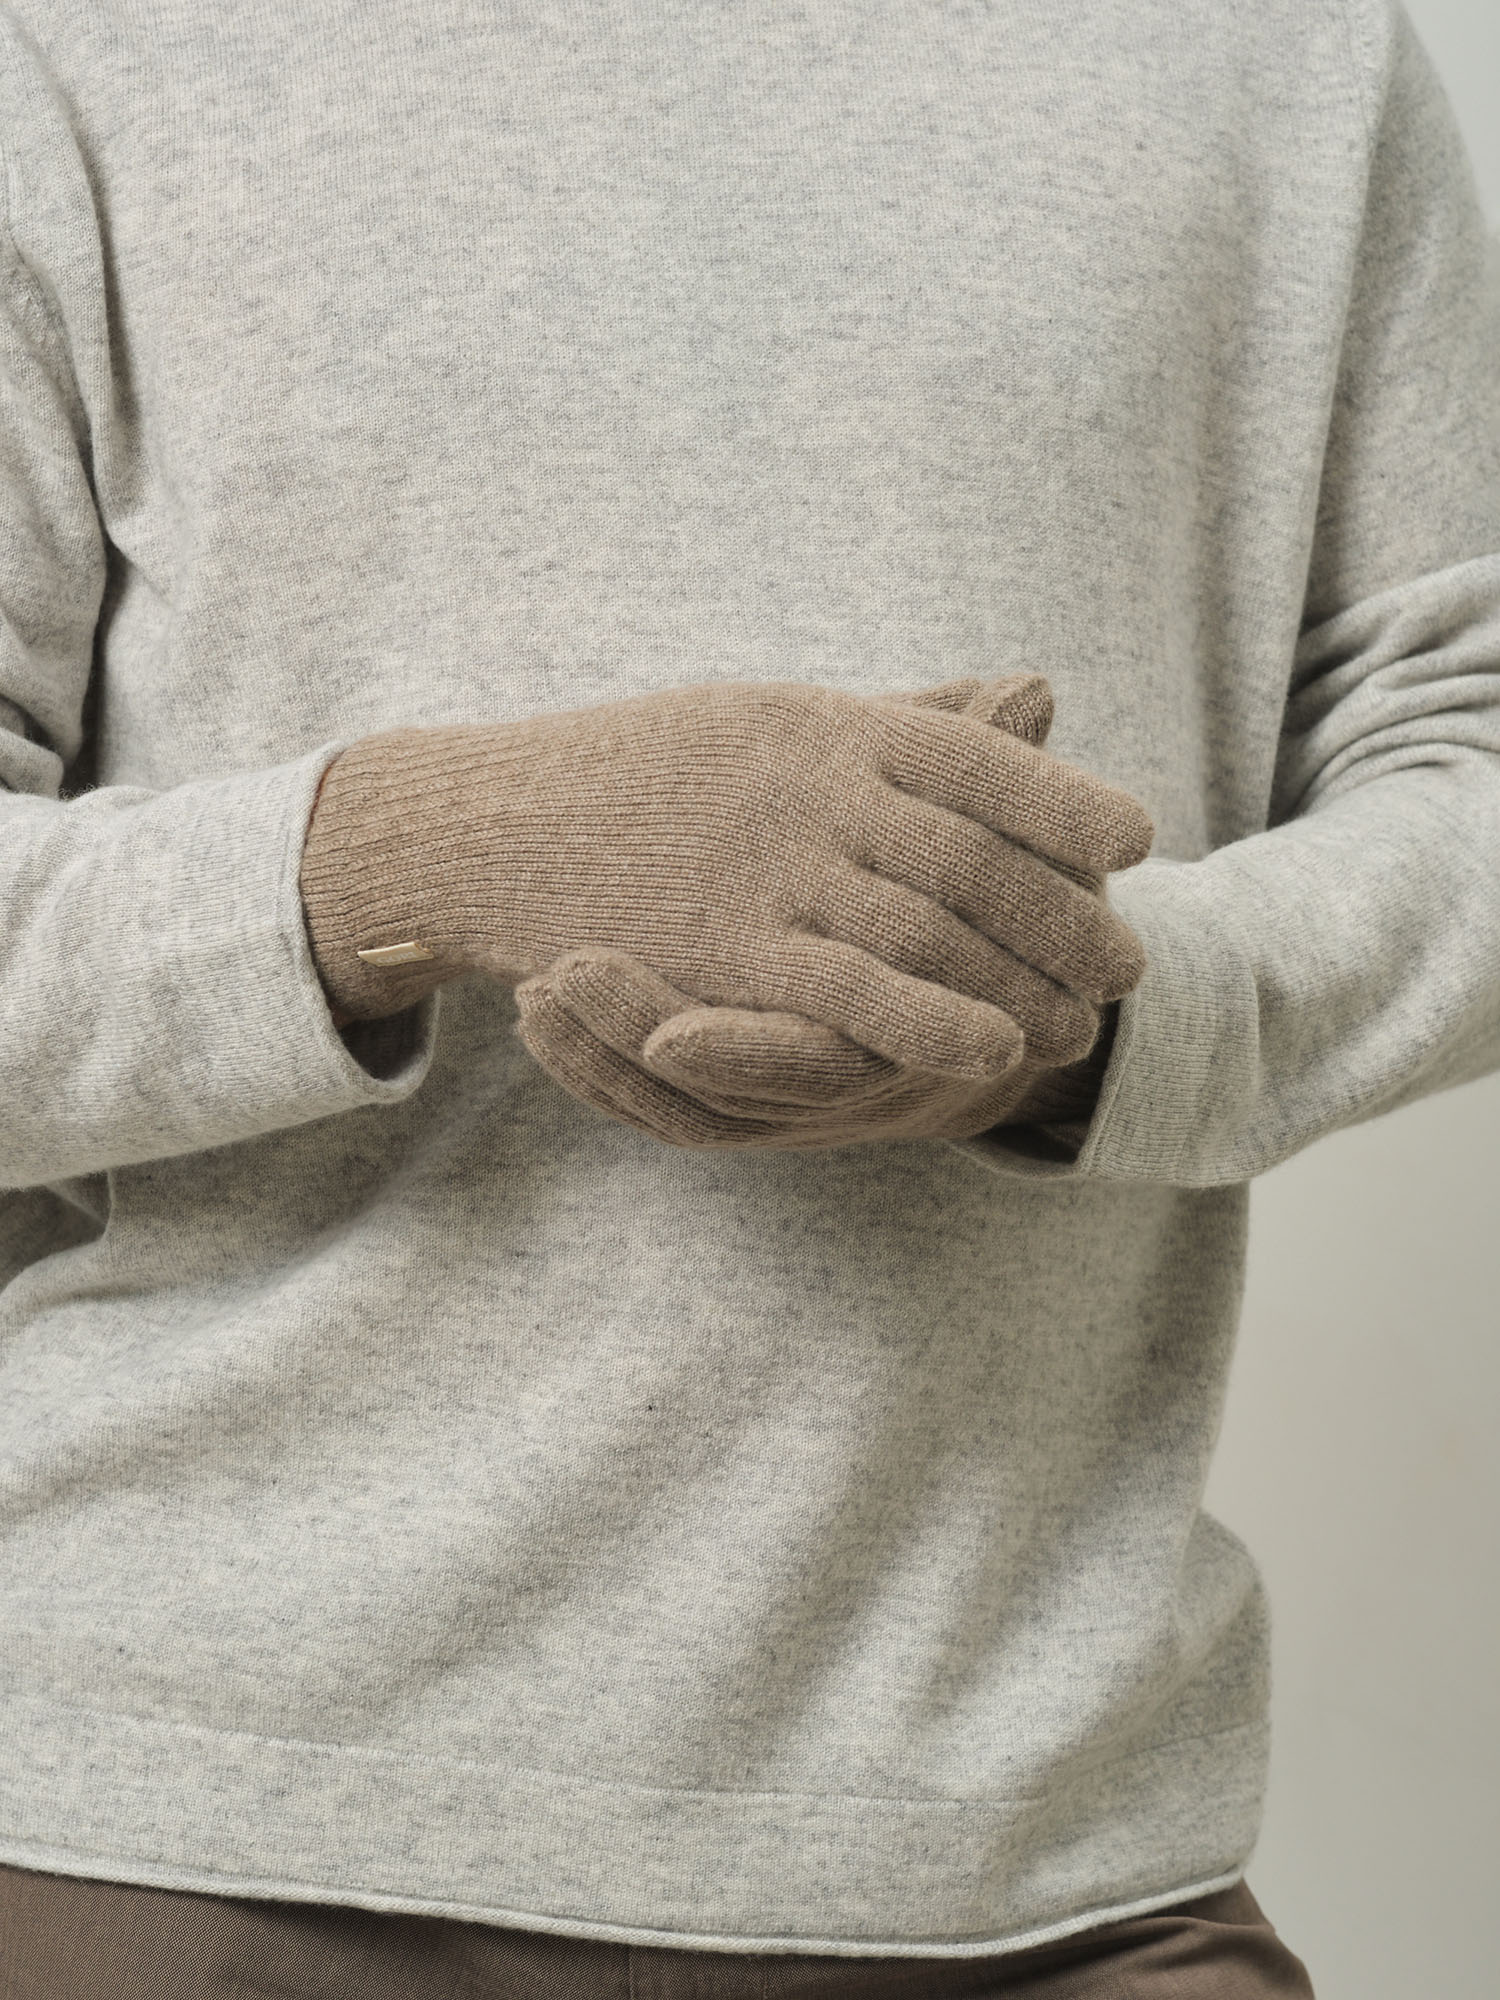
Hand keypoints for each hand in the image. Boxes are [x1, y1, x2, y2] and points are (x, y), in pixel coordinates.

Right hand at [301, 674, 1151, 1085]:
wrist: (500, 820)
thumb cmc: (646, 773)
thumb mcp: (773, 719)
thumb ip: (899, 721)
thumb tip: (1026, 696)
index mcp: (826, 721)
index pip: (977, 757)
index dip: (1064, 802)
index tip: (1137, 840)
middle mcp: (810, 784)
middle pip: (975, 850)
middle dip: (1064, 912)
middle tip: (1129, 964)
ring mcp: (768, 864)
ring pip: (928, 922)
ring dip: (1023, 977)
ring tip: (1087, 1022)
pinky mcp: (722, 949)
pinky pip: (848, 991)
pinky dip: (931, 1020)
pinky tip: (993, 1054)